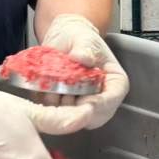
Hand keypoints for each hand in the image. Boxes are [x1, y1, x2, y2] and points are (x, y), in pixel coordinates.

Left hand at [40, 14, 128, 129]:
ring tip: (50, 89)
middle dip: (74, 113)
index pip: (111, 99)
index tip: (83, 102)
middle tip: (58, 99)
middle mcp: (101, 99)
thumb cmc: (79, 38)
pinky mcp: (65, 110)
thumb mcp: (83, 38)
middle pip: (93, 117)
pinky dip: (48, 109)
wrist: (62, 40)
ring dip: (59, 110)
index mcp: (114, 83)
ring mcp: (83, 106)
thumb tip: (83, 57)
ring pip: (73, 120)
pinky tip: (44, 94)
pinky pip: (56, 118)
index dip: (98, 104)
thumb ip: (85, 47)